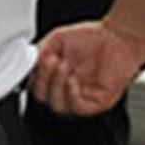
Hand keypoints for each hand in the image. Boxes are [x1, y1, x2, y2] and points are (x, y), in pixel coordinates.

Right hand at [29, 17, 144, 115]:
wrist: (118, 36)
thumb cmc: (91, 37)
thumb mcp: (55, 41)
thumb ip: (38, 52)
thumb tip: (26, 64)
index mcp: (54, 78)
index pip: (36, 87)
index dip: (33, 76)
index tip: (36, 61)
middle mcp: (67, 90)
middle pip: (43, 99)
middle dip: (43, 80)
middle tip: (49, 61)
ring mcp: (82, 97)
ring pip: (58, 107)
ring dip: (56, 86)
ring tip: (62, 65)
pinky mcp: (98, 102)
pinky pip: (78, 108)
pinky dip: (71, 94)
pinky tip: (72, 79)